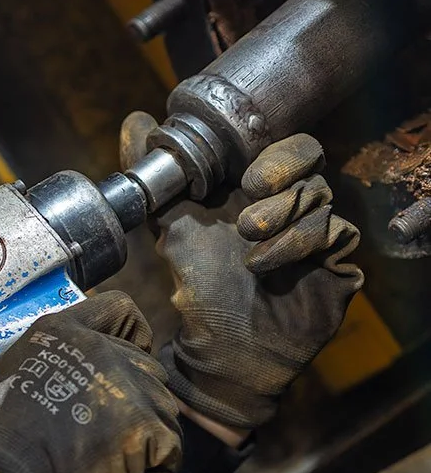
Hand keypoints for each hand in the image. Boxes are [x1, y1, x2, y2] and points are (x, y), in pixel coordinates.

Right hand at [0, 292, 182, 472]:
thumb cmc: (2, 439)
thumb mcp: (9, 373)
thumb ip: (46, 358)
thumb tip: (63, 370)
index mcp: (64, 331)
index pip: (119, 309)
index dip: (130, 335)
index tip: (124, 360)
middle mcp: (102, 351)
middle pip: (147, 366)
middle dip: (135, 396)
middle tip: (109, 427)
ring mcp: (128, 388)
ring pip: (162, 406)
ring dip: (145, 431)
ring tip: (113, 455)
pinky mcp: (146, 426)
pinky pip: (169, 444)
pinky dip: (154, 462)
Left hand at [121, 113, 364, 431]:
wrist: (222, 351)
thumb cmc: (199, 289)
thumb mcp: (170, 227)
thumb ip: (155, 178)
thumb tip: (134, 122)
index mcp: (261, 193)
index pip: (294, 148)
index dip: (280, 155)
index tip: (247, 181)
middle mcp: (295, 208)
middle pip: (314, 167)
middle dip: (282, 189)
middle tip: (247, 221)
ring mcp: (319, 235)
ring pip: (323, 202)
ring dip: (282, 226)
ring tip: (250, 258)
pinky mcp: (338, 264)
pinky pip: (338, 235)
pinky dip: (299, 248)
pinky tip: (270, 271)